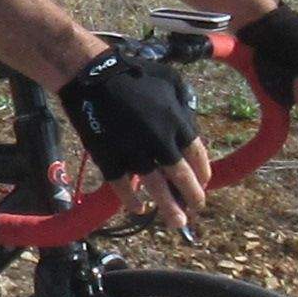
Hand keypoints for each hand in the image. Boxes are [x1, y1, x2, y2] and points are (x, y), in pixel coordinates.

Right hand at [57, 50, 211, 229]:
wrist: (93, 76)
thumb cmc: (134, 74)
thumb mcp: (171, 82)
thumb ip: (184, 106)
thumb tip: (190, 126)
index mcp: (177, 122)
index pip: (197, 155)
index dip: (202, 172)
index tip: (204, 183)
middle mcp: (159, 141)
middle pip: (181, 176)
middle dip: (192, 195)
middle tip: (197, 207)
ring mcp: (133, 152)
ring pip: (155, 187)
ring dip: (168, 207)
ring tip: (177, 222)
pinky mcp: (109, 158)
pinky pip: (122, 185)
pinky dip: (130, 199)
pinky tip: (139, 209)